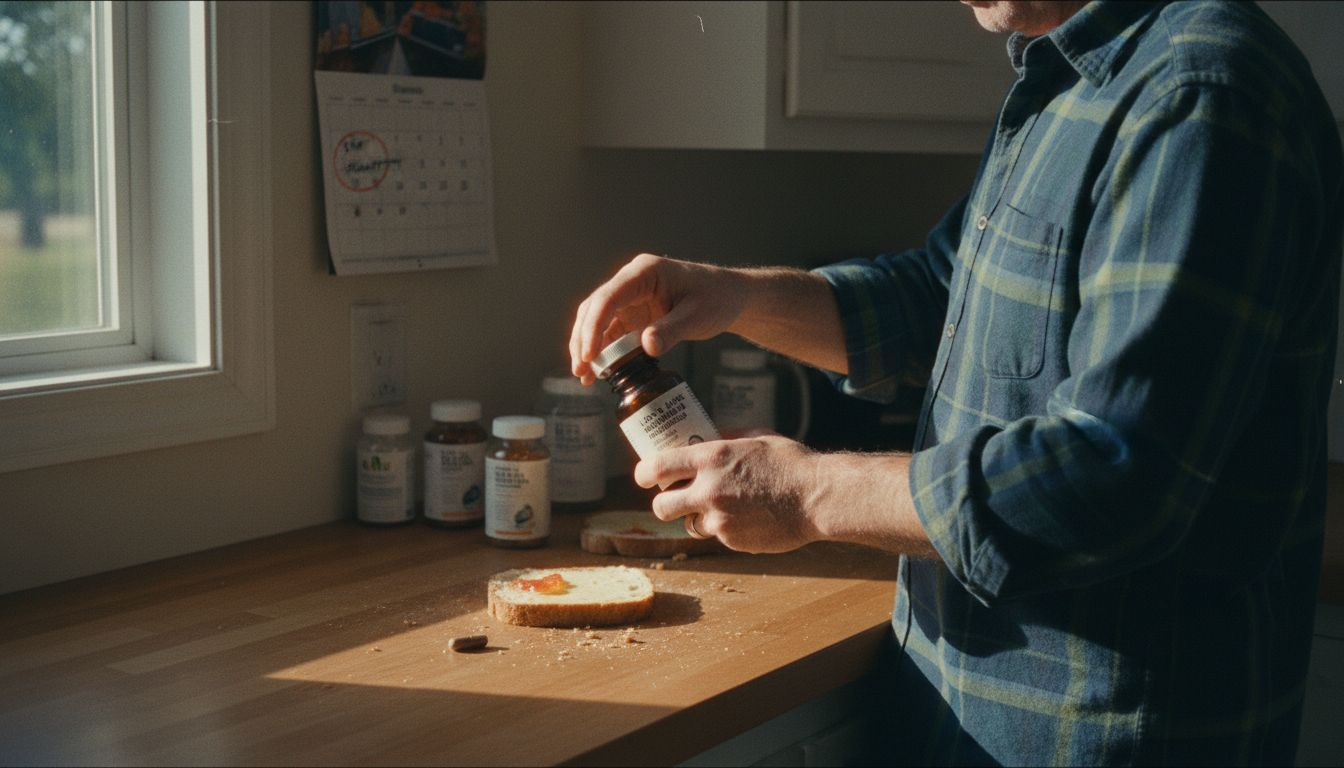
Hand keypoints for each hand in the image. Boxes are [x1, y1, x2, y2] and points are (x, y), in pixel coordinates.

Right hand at [569, 254, 745, 384]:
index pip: (608, 297)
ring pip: (597, 321)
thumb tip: (647, 347)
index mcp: (644, 273)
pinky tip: (598, 371)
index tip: (589, 355)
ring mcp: (630, 299)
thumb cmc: (717, 298)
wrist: (730, 298)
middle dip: (583, 340)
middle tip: (580, 370)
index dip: (594, 327)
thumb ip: (672, 330)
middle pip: (594, 308)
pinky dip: (603, 351)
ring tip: (584, 376)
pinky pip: (611, 332)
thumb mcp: (697, 316)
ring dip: (588, 347)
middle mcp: (631, 282)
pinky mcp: (634, 315)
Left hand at [633, 435, 823, 553]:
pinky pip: (717, 536)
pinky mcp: (732, 541)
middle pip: (661, 506)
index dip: (643, 474)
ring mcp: (719, 519)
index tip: (643, 476)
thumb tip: (708, 435)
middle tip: (675, 498)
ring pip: (689, 525)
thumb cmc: (791, 463)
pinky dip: (726, 529)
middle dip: (665, 503)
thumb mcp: (755, 438)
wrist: (817, 497)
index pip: (655, 467)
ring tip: (719, 508)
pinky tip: (747, 518)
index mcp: (710, 458)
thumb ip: (726, 438)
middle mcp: (708, 490)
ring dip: (697, 518)